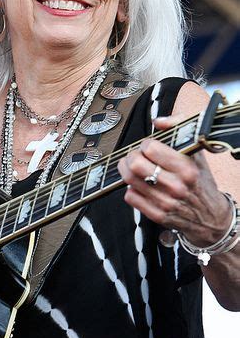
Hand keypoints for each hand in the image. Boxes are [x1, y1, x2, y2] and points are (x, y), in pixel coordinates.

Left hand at [117, 114, 230, 246]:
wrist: (210, 216)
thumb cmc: (200, 181)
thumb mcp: (197, 153)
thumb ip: (179, 129)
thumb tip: (158, 121)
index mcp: (187, 168)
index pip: (151, 148)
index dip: (146, 144)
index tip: (149, 146)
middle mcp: (176, 186)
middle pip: (135, 164)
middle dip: (131, 156)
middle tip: (135, 156)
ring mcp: (165, 202)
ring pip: (129, 179)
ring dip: (127, 170)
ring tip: (133, 168)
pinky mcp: (157, 215)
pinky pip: (130, 197)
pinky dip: (131, 189)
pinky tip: (140, 186)